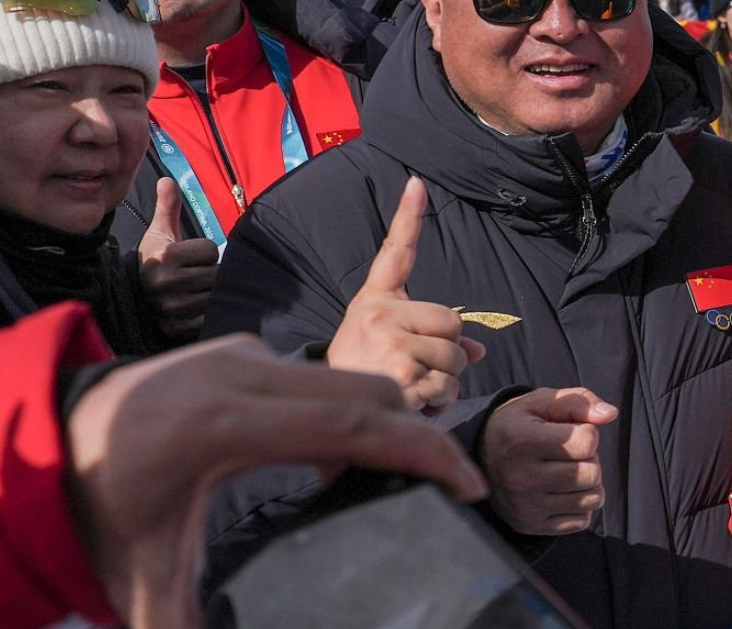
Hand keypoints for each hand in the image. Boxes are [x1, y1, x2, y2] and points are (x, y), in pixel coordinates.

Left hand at [65, 334, 485, 628]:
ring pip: (348, 379)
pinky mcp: (239, 351)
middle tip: (444, 487)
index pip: (353, 425)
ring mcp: (240, 353)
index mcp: (220, 424)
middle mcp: (238, 373)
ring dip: (380, 423)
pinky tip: (325, 460)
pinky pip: (317, 375)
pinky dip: (344, 411)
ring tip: (380, 482)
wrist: (39, 434)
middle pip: (368, 393)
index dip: (422, 452)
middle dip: (418, 438)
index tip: (467, 484)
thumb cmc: (90, 504)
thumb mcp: (141, 573)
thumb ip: (188, 621)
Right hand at [135, 178, 219, 343]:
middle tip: (191, 276)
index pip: (211, 251)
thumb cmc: (154, 260)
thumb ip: (167, 206)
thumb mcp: (159, 233)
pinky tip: (192, 308)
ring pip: (214, 295)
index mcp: (164, 257)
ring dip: (208, 293)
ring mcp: (171, 308)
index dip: (203, 253)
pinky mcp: (177, 328)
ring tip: (191, 290)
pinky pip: (208, 317)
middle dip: (208, 273)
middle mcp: (165, 283)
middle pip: (215, 274)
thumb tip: (167, 179)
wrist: (133, 297)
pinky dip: (205, 313)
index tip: (186, 258)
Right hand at [325, 177, 484, 411]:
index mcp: (374, 302)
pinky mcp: (400, 374)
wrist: (326, 423)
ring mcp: (388, 342)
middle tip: (412, 371)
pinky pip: (448, 386)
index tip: (418, 182)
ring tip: (409, 390)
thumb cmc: (364, 380)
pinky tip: (410, 408)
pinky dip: (439, 404)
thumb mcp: (392, 350)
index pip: (394, 253)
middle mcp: (377, 315)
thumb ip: (432, 339)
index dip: (407, 216)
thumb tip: (479, 350)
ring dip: (444, 384)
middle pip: (453, 324)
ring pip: (457, 358)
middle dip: (447, 355)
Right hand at [481, 387, 617, 534]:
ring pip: (592, 499)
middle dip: (590, 459)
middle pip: (592, 474)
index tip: (572, 431)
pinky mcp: (531, 526)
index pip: (586, 443)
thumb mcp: (542, 402)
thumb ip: (579, 402)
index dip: (588, 433)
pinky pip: (583, 521)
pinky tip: (561, 491)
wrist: (480, 457)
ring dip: (588, 483)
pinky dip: (580, 505)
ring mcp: (526, 506)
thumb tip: (610, 414)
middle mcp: (521, 478)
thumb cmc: (518, 425)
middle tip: (569, 454)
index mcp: (523, 442)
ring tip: (566, 470)